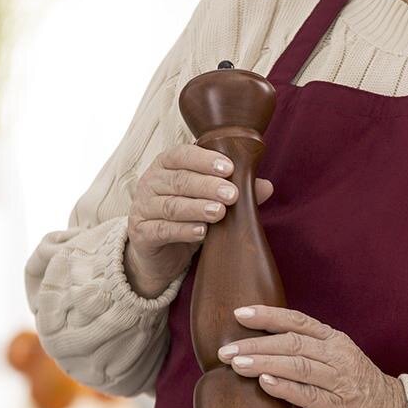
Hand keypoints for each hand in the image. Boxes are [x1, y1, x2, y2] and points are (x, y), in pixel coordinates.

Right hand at [125, 145, 272, 297]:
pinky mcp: (140, 233)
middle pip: (178, 180)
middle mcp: (150, 182)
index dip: (204, 160)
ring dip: (197, 208)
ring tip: (219, 212)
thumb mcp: (209, 200)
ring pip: (170, 205)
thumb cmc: (186, 216)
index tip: (229, 168)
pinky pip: (161, 230)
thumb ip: (235, 190)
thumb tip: (266, 186)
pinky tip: (202, 232)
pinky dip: (182, 231)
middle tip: (232, 194)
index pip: (181, 155)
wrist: (159, 253)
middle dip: (207, 186)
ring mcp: (142, 208)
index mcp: (166, 165)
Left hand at [217, 305, 407, 407]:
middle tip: (226, 350)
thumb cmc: (356, 388)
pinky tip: (266, 383)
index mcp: (334, 340)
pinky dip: (285, 387)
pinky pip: (309, 395)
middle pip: (292, 342)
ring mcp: (341, 381)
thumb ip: (306, 352)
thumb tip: (260, 346)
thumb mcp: (335, 360)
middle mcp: (338, 356)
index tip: (239, 313)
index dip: (268, 315)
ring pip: (298, 365)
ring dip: (265, 363)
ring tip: (238, 364)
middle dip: (256, 344)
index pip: (297, 321)